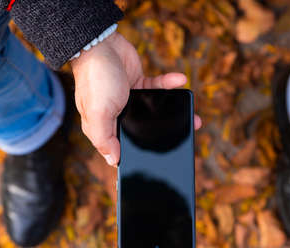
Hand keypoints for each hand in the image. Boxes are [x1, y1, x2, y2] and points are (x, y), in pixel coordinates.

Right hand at [71, 32, 200, 165]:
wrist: (99, 44)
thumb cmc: (94, 80)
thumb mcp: (97, 114)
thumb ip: (104, 139)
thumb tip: (113, 161)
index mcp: (106, 127)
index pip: (125, 148)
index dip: (140, 155)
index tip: (161, 161)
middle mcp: (119, 116)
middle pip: (146, 130)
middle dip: (165, 134)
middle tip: (186, 140)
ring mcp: (130, 99)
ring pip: (157, 110)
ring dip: (175, 111)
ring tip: (195, 118)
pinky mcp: (139, 83)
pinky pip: (158, 87)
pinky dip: (170, 84)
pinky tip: (181, 80)